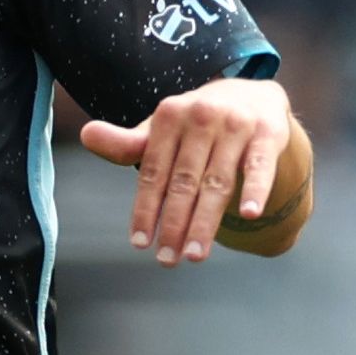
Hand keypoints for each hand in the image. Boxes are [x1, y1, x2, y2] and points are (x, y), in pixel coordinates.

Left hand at [79, 76, 291, 263]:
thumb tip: (86, 135)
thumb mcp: (163, 130)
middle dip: (173, 224)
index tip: (140, 244)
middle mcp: (201, 115)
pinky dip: (256, 190)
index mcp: (169, 115)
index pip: (153, 171)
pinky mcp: (269, 134)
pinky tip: (249, 215)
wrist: (252, 94)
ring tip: (194, 255)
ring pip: (218, 182)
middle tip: (166, 260)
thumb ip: (128, 143)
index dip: (145, 209)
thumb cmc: (197, 124)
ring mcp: (236, 124)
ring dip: (205, 222)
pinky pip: (260, 167)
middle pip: (184, 181)